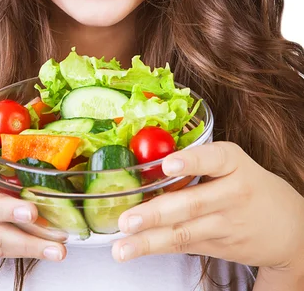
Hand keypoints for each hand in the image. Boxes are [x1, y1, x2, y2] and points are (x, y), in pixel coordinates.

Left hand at [112, 141, 303, 270]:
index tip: (169, 164)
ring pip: (184, 232)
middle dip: (156, 213)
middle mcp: (232, 192)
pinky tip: (134, 249)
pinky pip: (184, 245)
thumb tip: (147, 160)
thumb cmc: (249, 184)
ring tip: (122, 246)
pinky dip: (157, 247)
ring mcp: (226, 223)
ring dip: (149, 241)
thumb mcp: (232, 163)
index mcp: (233, 162)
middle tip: (127, 219)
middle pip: (192, 204)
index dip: (191, 162)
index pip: (214, 158)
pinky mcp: (219, 246)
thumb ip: (198, 162)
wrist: (290, 226)